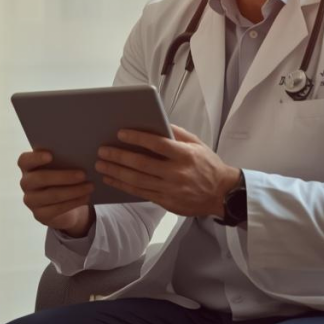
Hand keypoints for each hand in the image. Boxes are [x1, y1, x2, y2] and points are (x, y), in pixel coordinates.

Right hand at [18, 149, 93, 236]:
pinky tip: (86, 197)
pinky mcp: (40, 215)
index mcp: (28, 166)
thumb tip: (78, 152)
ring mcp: (31, 200)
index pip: (24, 160)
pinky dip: (74, 202)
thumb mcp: (61, 167)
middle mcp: (26, 183)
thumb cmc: (62, 177)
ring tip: (90, 186)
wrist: (65, 203)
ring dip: (73, 191)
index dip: (35, 158)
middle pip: (40, 178)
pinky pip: (57, 209)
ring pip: (51, 195)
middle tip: (83, 174)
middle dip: (63, 176)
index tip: (50, 155)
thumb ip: (63, 158)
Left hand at [94, 125, 240, 217]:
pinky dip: (123, 186)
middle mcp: (177, 173)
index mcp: (185, 155)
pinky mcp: (166, 202)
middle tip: (102, 150)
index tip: (120, 133)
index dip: (137, 138)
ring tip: (101, 164)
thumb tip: (156, 121)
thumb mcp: (197, 144)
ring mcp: (171, 189)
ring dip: (116, 172)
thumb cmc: (207, 165)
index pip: (157, 144)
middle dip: (119, 156)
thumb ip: (176, 133)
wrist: (222, 194)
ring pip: (137, 180)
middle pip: (142, 164)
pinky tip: (111, 179)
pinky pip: (140, 193)